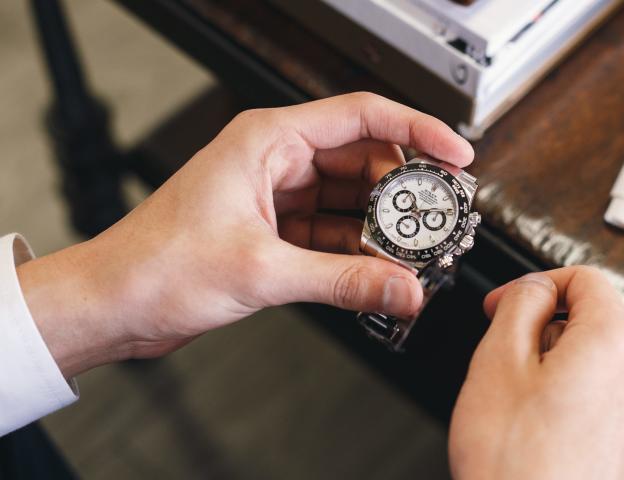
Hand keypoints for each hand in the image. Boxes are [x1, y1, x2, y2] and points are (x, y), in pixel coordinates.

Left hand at [15, 92, 472, 377]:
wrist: (112, 304)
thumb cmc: (154, 266)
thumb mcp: (262, 271)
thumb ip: (344, 281)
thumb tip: (403, 288)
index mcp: (268, 140)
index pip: (361, 116)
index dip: (417, 130)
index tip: (455, 154)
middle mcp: (275, 160)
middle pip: (364, 160)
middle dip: (406, 190)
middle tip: (441, 218)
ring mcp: (277, 196)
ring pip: (352, 199)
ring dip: (384, 226)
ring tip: (417, 251)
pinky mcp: (275, 231)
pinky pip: (334, 232)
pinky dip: (359, 252)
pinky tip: (382, 271)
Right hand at [449, 267, 623, 479]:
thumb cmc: (516, 466)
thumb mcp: (496, 363)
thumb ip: (520, 305)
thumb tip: (535, 289)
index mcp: (614, 342)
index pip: (584, 280)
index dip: (536, 285)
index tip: (506, 304)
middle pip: (594, 330)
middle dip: (549, 340)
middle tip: (506, 372)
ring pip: (602, 376)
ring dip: (565, 383)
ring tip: (525, 420)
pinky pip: (612, 418)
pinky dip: (582, 420)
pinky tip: (548, 446)